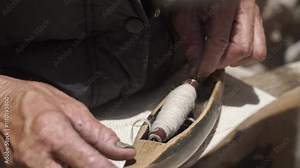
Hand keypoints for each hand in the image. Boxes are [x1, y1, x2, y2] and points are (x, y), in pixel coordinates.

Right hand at [0, 75, 134, 167]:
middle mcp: (38, 155)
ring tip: (85, 159)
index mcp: (54, 133)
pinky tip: (69, 160)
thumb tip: (121, 149)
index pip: (89, 163)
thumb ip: (98, 133)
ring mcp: (26, 167)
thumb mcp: (72, 109)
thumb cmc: (33, 100)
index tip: (120, 167)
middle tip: (101, 163)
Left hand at [172, 0, 266, 77]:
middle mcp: (246, 8)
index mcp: (226, 4)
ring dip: (234, 60)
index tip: (198, 73)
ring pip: (255, 51)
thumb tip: (196, 67)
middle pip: (242, 49)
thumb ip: (191, 42)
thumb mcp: (184, 17)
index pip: (220, 42)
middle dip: (221, 62)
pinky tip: (227, 50)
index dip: (208, 62)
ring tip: (216, 56)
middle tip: (205, 64)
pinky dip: (243, 55)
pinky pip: (258, 47)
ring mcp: (255, 14)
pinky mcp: (256, 20)